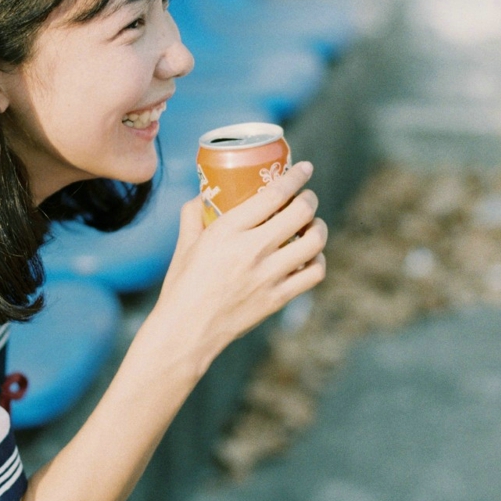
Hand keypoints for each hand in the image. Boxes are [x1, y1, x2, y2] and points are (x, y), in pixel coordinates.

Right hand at [157, 161, 326, 365]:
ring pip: (314, 241)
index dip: (296, 177)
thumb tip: (205, 193)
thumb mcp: (185, 243)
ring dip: (318, 227)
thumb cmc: (182, 286)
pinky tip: (308, 256)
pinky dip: (317, 260)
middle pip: (301, 212)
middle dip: (310, 198)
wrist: (186, 331)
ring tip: (312, 225)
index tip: (305, 168)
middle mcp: (252, 250)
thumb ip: (194, 213)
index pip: (274, 194)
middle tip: (307, 196)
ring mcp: (268, 276)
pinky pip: (314, 273)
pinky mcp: (278, 298)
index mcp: (228, 230)